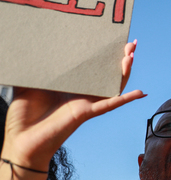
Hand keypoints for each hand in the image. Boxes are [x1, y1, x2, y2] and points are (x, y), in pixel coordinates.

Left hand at [1, 41, 145, 170]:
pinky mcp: (86, 112)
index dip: (102, 54)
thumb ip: (33, 69)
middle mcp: (82, 93)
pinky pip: (110, 104)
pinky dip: (126, 99)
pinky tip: (140, 92)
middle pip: (107, 73)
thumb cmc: (23, 116)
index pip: (91, 67)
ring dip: (124, 71)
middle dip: (121, 58)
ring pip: (113, 86)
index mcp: (70, 85)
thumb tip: (30, 48)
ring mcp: (86, 103)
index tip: (111, 39)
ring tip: (131, 55)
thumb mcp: (26, 84)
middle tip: (131, 43)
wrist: (21, 140)